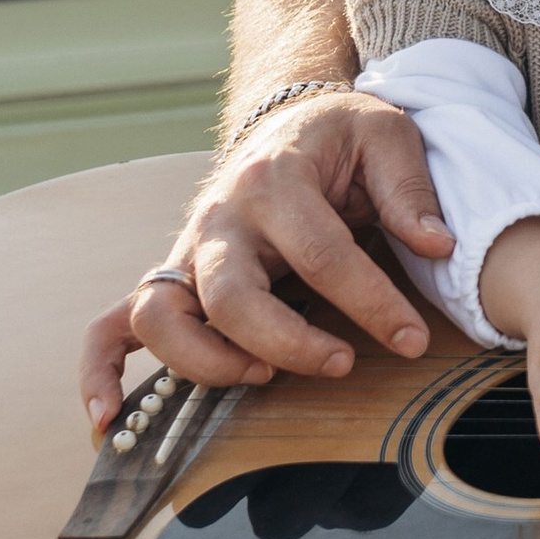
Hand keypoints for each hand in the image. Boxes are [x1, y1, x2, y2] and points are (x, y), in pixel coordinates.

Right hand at [76, 88, 454, 430]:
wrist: (290, 120)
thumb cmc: (341, 135)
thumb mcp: (387, 136)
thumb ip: (410, 190)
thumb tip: (436, 245)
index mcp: (273, 178)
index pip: (320, 254)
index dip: (370, 304)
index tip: (410, 340)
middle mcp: (218, 217)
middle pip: (230, 297)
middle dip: (289, 343)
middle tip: (344, 363)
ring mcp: (187, 250)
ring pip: (162, 318)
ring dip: (207, 361)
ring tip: (262, 376)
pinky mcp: (172, 277)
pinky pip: (112, 327)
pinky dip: (103, 372)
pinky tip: (111, 418)